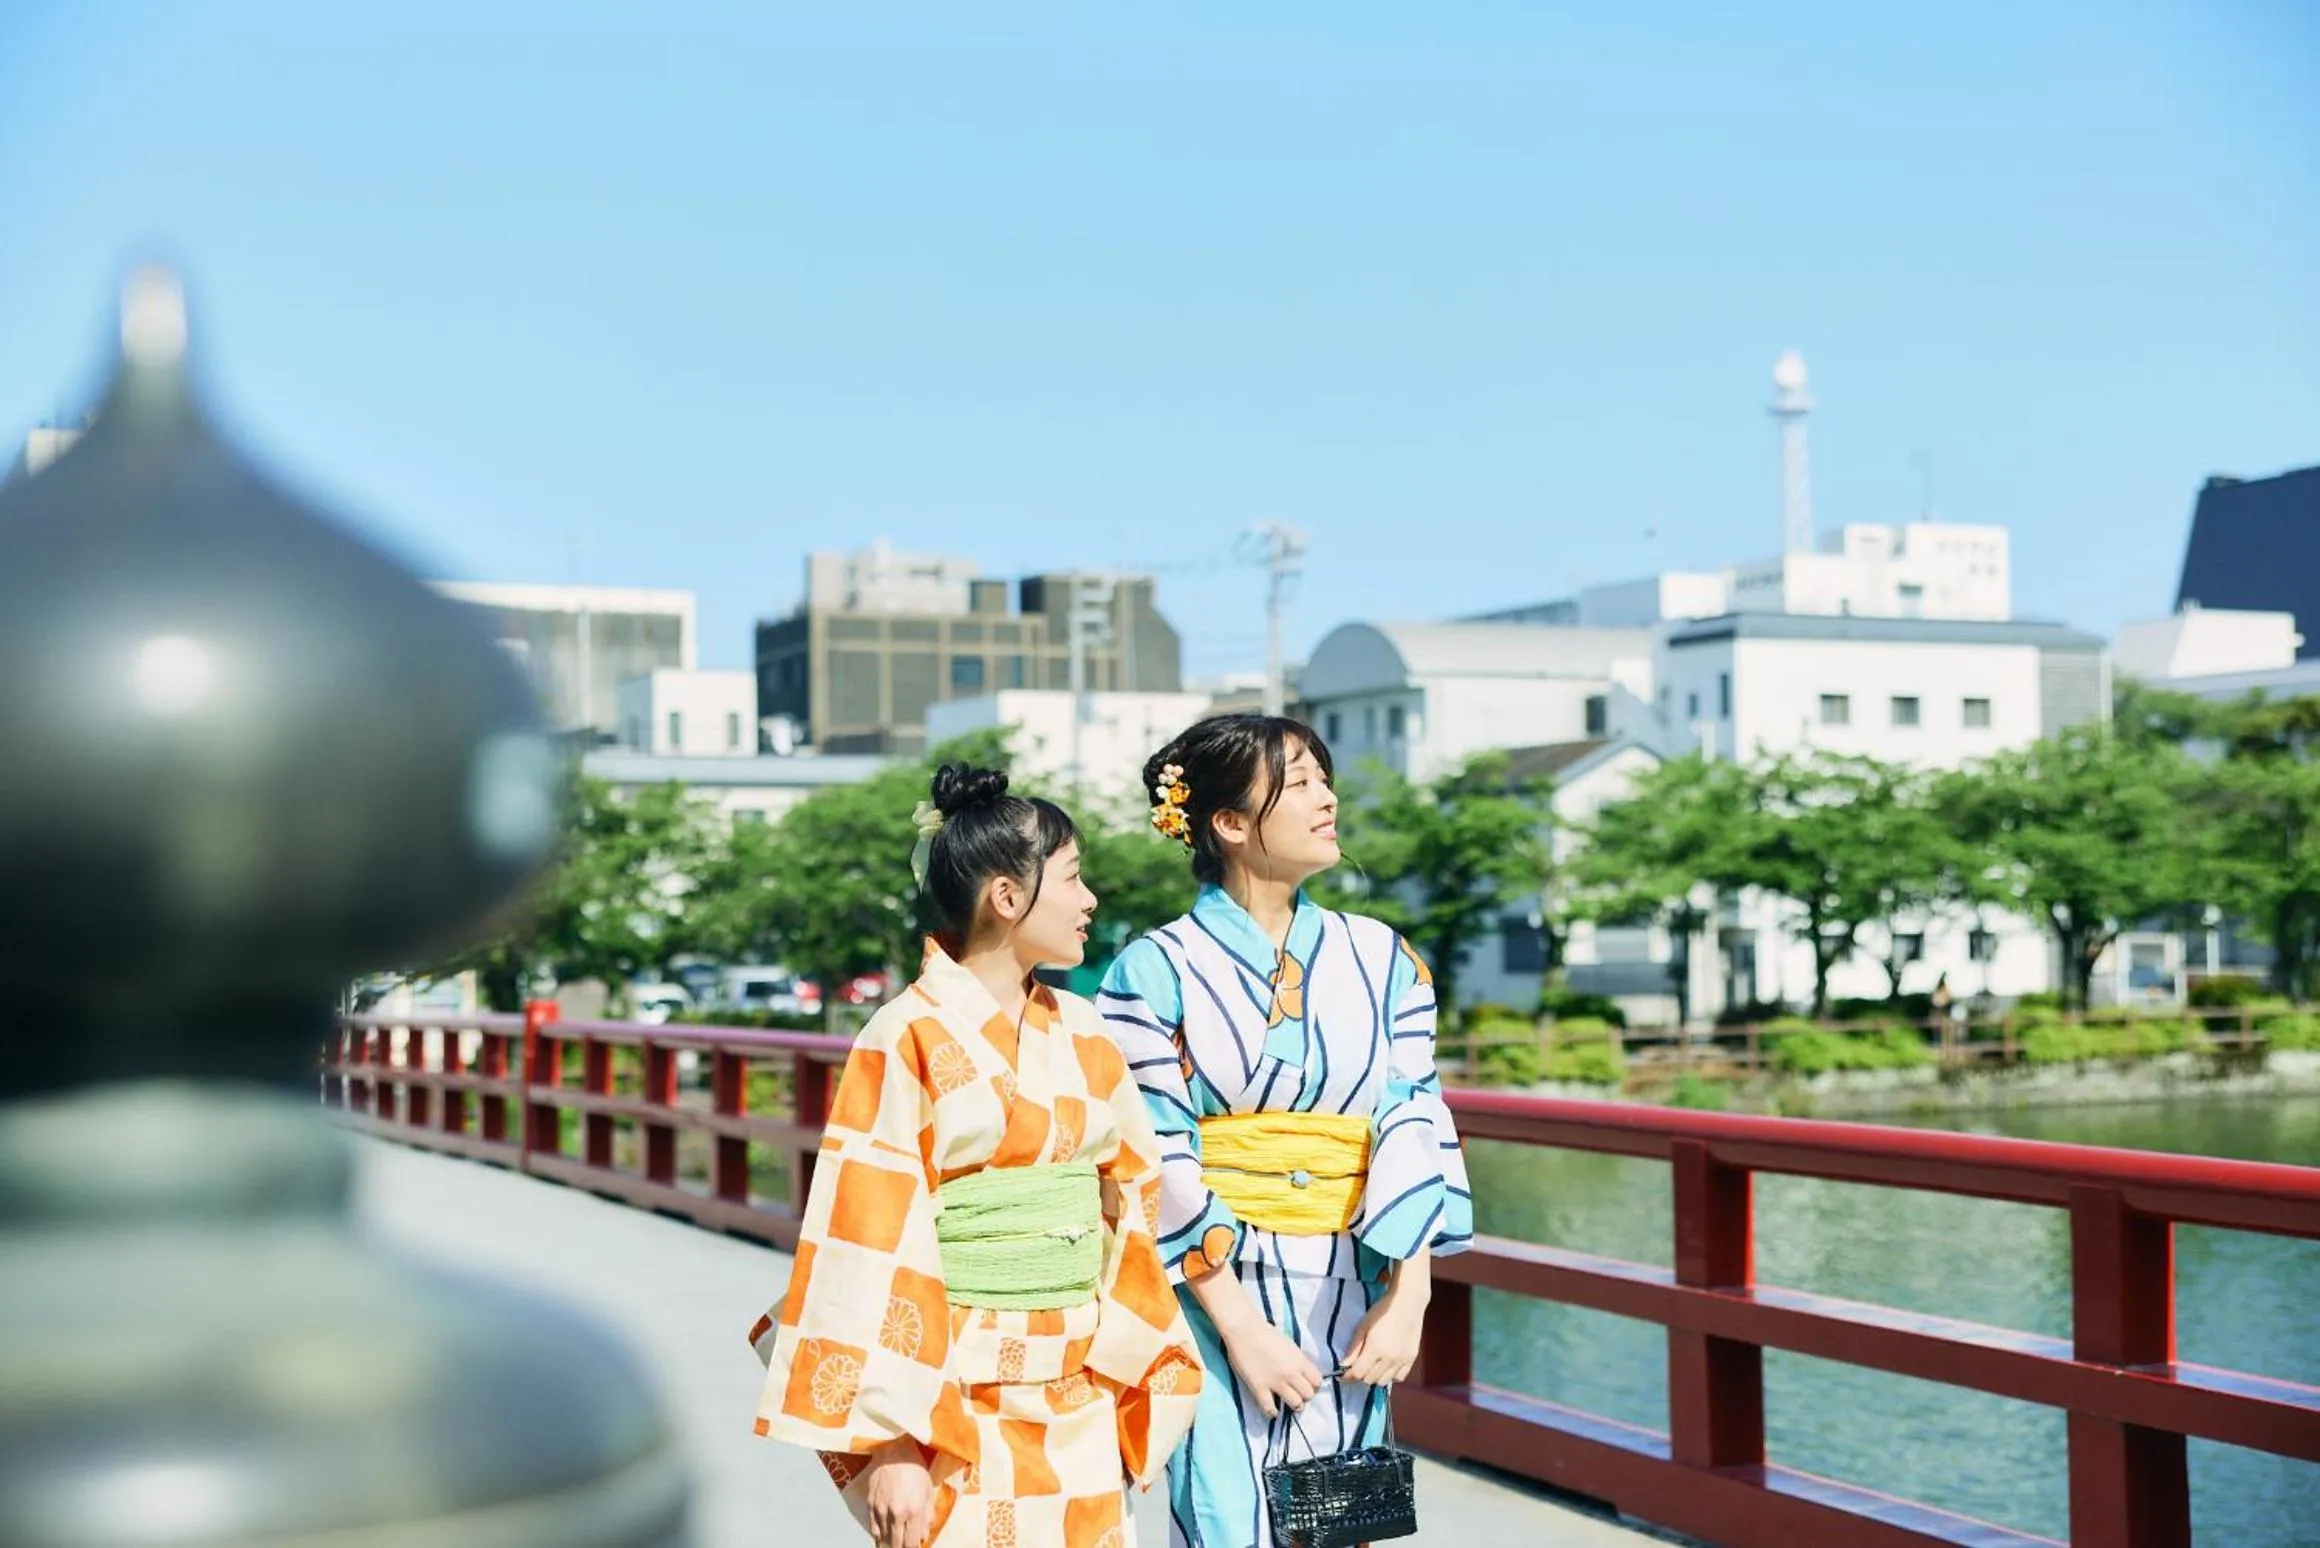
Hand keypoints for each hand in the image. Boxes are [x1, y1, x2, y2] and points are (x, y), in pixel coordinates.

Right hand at [863, 1438, 933, 1547]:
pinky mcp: (870, 1504)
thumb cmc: (915, 1468)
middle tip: (904, 1545)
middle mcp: (896, 1513)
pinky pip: (873, 1527)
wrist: (894, 1450)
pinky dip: (878, 1534)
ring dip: (890, 1542)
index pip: (911, 1543)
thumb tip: (923, 1536)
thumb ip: (928, 1516)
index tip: (914, 1546)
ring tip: (894, 1542)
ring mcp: (881, 1509)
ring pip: (884, 1538)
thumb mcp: (928, 1491)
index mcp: (914, 1510)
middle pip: (896, 1544)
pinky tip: (883, 1535)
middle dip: (901, 1547)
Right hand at [1185, 1257, 1324, 1420]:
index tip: (1307, 1385)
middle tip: (1297, 1393)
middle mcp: (1291, 1373)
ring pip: (1295, 1404)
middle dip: (1304, 1396)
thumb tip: (1301, 1373)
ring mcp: (1276, 1382)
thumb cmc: (1265, 1333)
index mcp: (1300, 1360)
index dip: (1313, 1385)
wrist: (1244, 1330)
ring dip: (1293, 1405)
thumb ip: (1297, 1360)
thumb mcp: (1289, 1345)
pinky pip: (1269, 1408)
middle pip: (1308, 1395)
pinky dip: (1272, 1412)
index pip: (1317, 1381)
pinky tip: (1272, 1410)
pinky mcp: (1259, 1388)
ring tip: (1287, 1402)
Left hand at [1342, 1279, 1428, 1387]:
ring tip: (1372, 1366)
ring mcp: (1402, 1359)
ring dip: (1375, 1377)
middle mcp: (1390, 1358)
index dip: (1349, 1376)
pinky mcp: (1412, 1358)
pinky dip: (1390, 1375)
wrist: (1408, 1302)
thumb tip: (1343, 1365)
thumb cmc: (1382, 1310)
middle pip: (1370, 1379)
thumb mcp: (1363, 1325)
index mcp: (1375, 1348)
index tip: (1344, 1374)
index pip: (1359, 1373)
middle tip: (1358, 1366)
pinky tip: (1386, 1366)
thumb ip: (1353, 1347)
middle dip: (1361, 1375)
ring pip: (1384, 1381)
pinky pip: (1399, 1377)